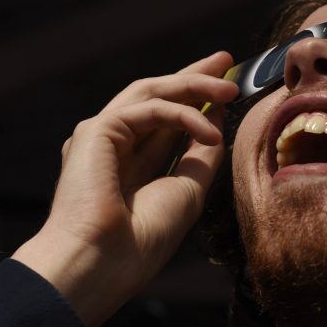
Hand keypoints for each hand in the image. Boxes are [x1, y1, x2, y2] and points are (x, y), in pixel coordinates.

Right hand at [13, 51, 237, 326]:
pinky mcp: (97, 131)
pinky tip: (210, 132)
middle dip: (192, 77)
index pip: (165, 122)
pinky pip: (149, 109)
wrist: (103, 264)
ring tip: (229, 89)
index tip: (226, 87)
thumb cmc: (141, 241)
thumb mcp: (187, 191)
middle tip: (226, 62)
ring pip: (151, 93)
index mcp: (129, 165)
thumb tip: (217, 122)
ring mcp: (101, 136)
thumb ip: (200, 155)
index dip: (195, 100)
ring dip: (192, 86)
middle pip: (156, 97)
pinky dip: (183, 116)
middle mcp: (112, 146)